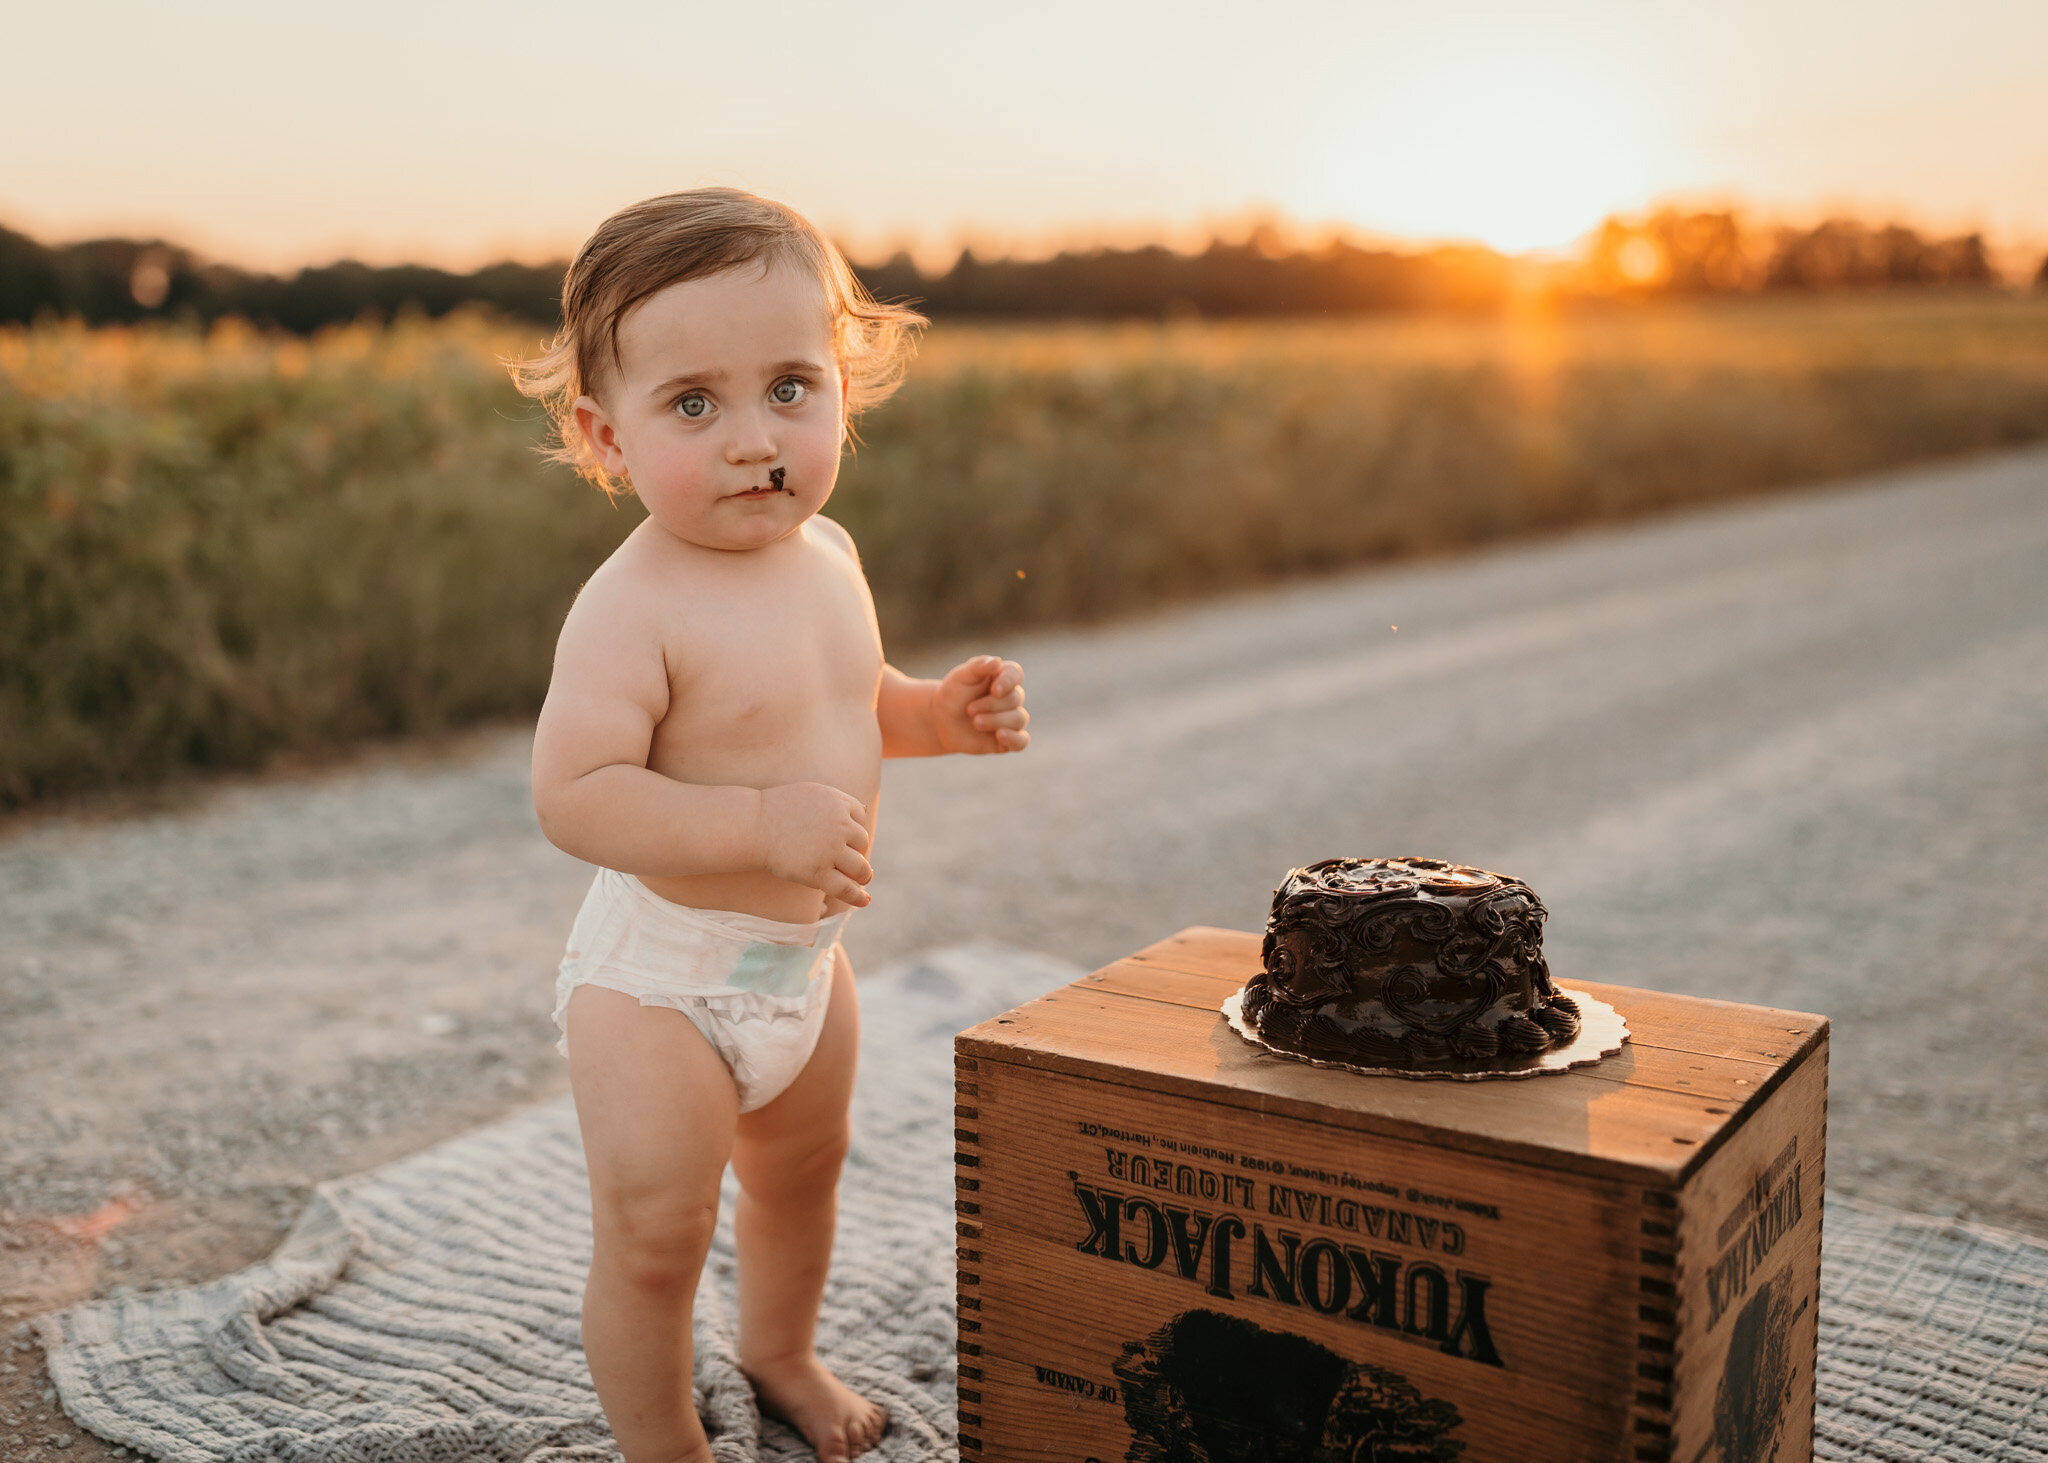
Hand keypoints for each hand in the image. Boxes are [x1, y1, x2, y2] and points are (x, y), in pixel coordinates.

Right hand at [755, 782, 873, 905]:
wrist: (752, 826)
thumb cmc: (777, 810)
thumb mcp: (812, 794)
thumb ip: (836, 801)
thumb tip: (866, 810)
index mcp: (838, 802)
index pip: (860, 817)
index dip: (854, 828)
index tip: (845, 838)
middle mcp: (839, 824)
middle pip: (861, 842)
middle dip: (856, 851)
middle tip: (847, 859)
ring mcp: (830, 849)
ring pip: (860, 867)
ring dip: (863, 875)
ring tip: (861, 880)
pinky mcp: (818, 872)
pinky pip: (846, 888)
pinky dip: (857, 896)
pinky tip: (864, 901)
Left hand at [934, 655, 1029, 754]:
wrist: (941, 720)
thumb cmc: (953, 694)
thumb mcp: (961, 677)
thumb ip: (978, 667)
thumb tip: (997, 662)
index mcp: (1002, 676)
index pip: (1015, 674)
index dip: (1008, 681)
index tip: (994, 690)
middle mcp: (1010, 697)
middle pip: (1015, 698)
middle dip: (991, 704)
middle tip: (969, 709)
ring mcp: (1011, 719)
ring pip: (1019, 719)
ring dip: (996, 721)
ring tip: (975, 722)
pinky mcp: (1007, 740)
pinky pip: (1021, 741)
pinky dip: (1014, 739)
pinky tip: (1000, 735)